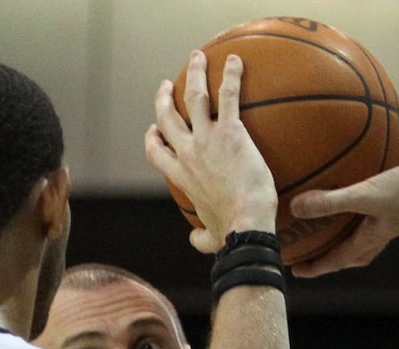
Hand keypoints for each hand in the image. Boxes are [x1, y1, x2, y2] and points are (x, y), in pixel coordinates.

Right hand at [144, 50, 277, 253]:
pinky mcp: (230, 132)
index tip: (154, 129)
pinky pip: (228, 96)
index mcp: (181, 177)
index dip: (152, 138)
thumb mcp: (209, 238)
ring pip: (192, 96)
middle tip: (165, 86)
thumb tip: (196, 241)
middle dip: (163, 98)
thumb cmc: (231, 234)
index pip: (156, 153)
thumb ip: (200, 237)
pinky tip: (236, 62)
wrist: (246, 226)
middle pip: (166, 118)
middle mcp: (187, 154)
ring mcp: (206, 140)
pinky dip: (231, 76)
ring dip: (194, 73)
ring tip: (197, 57)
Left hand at [288, 153, 398, 276]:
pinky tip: (348, 178)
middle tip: (301, 249)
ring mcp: (385, 221)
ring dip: (335, 229)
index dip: (310, 267)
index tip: (292, 269)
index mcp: (365, 242)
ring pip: (354, 232)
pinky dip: (352, 200)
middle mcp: (373, 236)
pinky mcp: (394, 203)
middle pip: (341, 252)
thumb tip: (296, 207)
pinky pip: (366, 206)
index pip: (331, 262)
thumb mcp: (368, 196)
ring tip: (319, 218)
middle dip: (321, 252)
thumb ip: (332, 202)